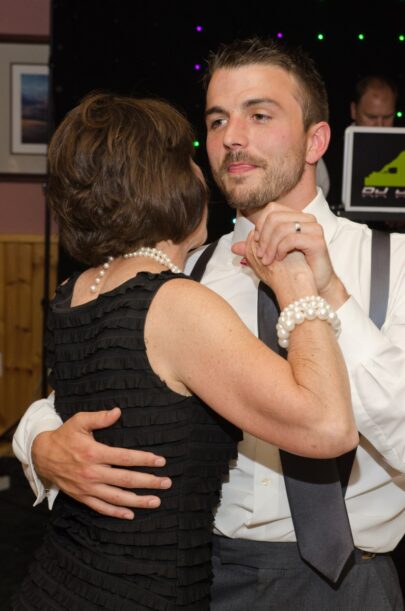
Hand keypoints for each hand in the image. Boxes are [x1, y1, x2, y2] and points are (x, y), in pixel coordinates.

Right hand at [32, 407, 171, 518]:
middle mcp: (92, 472)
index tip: (161, 461)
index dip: (144, 460)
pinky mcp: (82, 497)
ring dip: (138, 501)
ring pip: (117, 497)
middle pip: (125, 479)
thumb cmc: (64, 436)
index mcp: (93, 453)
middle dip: (148, 482)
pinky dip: (116, 512)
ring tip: (156, 501)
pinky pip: (101, 508)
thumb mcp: (79, 421)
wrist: (42, 456)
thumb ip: (99, 417)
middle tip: (166, 483)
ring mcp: (87, 487)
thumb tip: (118, 412)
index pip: (124, 458)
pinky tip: (131, 514)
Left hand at [233, 203, 348, 308]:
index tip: (257, 242)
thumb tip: (234, 248)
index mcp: (295, 218)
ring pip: (281, 227)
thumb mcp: (269, 257)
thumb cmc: (295, 269)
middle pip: (274, 217)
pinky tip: (280, 259)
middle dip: (263, 238)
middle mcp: (306, 219)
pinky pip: (292, 238)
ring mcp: (313, 228)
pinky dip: (280, 249)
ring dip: (270, 246)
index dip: (260, 225)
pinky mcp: (317, 240)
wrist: (315, 284)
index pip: (272, 209)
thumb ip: (253, 250)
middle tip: (261, 255)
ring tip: (268, 260)